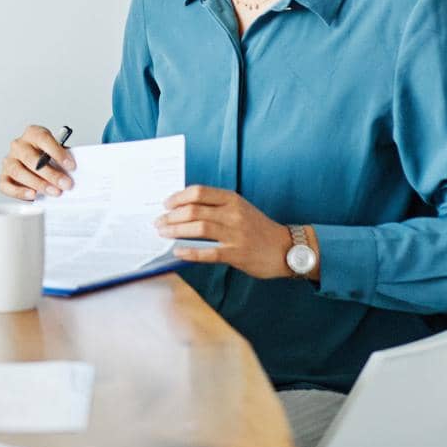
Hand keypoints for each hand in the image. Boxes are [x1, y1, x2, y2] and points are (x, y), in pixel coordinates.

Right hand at [0, 124, 76, 198]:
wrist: (37, 166)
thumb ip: (63, 159)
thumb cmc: (47, 158)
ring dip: (38, 183)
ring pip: (18, 171)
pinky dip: (19, 191)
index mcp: (32, 133)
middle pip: (31, 158)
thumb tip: (74, 172)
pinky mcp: (3, 177)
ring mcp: (9, 161)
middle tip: (65, 184)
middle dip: (50, 173)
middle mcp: (18, 145)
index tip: (71, 165)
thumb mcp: (57, 153)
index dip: (57, 152)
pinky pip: (6, 185)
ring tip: (54, 192)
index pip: (43, 138)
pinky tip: (33, 194)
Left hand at [157, 185, 293, 278]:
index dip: (178, 197)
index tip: (166, 204)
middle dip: (172, 216)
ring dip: (176, 231)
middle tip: (159, 222)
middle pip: (194, 210)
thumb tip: (183, 208)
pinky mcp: (237, 254)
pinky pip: (209, 252)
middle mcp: (233, 214)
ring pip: (199, 228)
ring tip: (164, 233)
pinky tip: (178, 251)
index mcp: (232, 199)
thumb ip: (216, 206)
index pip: (199, 192)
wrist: (287, 248)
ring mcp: (236, 234)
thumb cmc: (257, 228)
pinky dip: (190, 252)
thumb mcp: (239, 208)